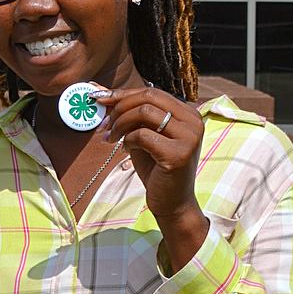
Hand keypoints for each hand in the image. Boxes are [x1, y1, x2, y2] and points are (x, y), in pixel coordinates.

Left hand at [97, 87, 207, 266]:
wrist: (172, 204)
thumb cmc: (156, 169)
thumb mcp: (142, 135)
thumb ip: (128, 113)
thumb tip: (98, 89)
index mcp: (188, 113)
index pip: (152, 92)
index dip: (123, 93)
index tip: (99, 98)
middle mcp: (194, 121)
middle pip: (148, 97)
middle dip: (119, 107)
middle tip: (104, 124)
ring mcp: (189, 137)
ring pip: (144, 113)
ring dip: (120, 124)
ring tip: (111, 138)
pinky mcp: (178, 154)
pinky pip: (142, 135)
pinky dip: (128, 140)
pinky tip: (126, 150)